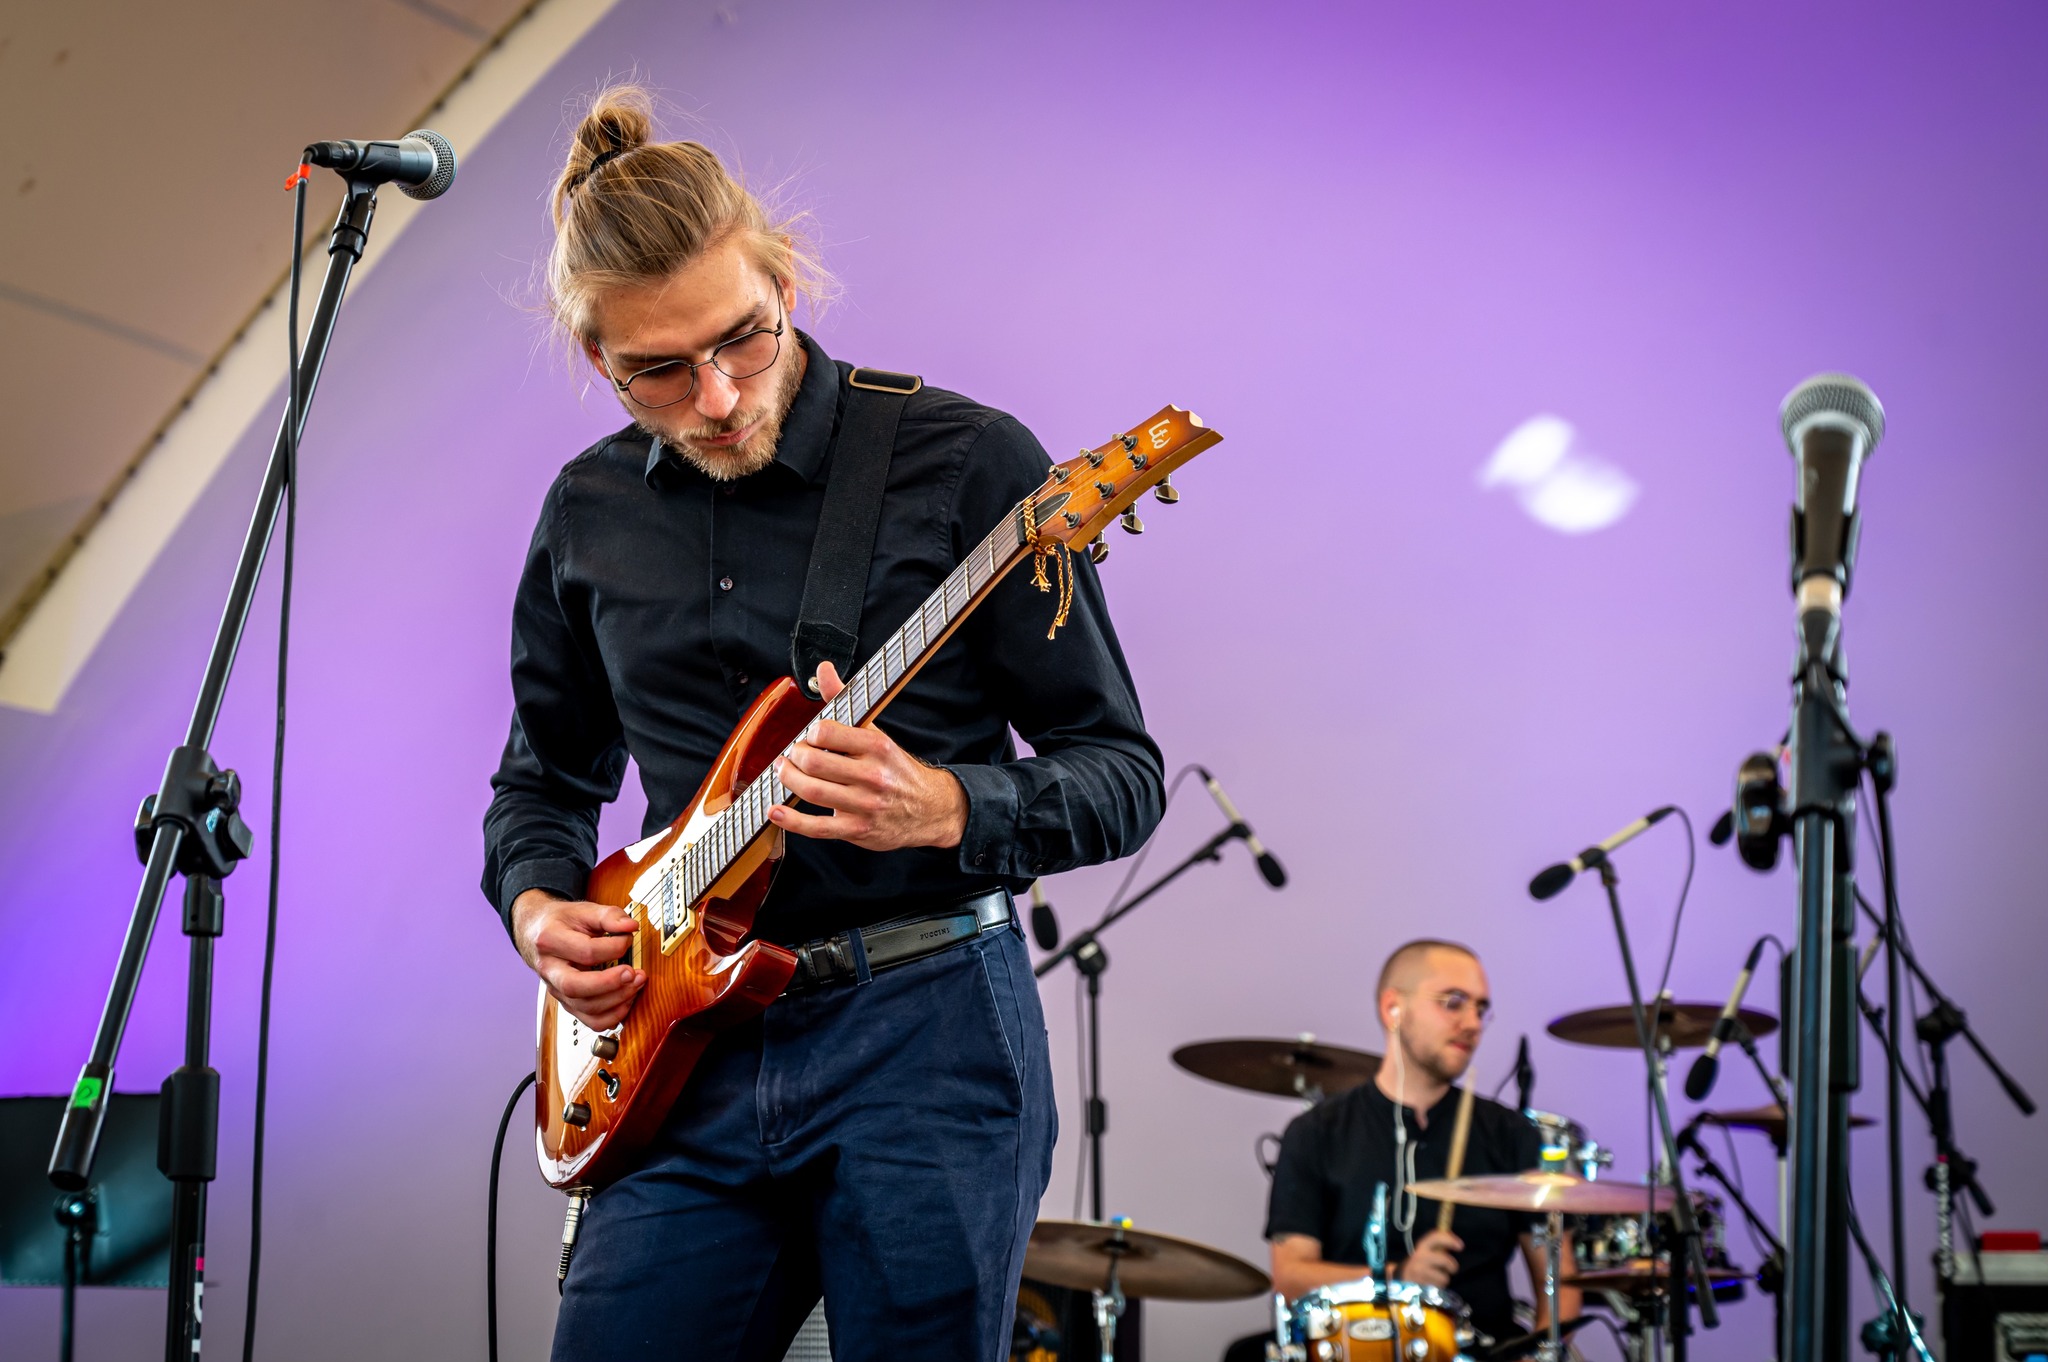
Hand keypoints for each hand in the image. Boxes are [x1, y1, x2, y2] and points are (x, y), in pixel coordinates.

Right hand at [512, 888, 643, 1030]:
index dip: (614, 947)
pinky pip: (590, 1020)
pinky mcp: (567, 1002)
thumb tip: (631, 926)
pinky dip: (612, 1015)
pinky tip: (626, 1000)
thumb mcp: (583, 909)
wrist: (536, 932)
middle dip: (609, 983)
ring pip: (584, 1007)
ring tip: (636, 983)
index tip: (628, 939)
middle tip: (633, 973)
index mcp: (550, 940)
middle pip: (575, 986)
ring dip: (616, 999)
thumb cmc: (561, 922)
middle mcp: (549, 969)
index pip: (585, 951)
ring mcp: (557, 989)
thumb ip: (609, 915)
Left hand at [769, 662, 967, 850]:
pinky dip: (792, 821)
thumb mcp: (877, 732)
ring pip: (812, 792)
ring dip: (789, 780)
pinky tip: (777, 812)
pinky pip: (817, 828)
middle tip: (791, 755)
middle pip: (814, 762)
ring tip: (785, 772)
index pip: (827, 732)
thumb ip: (845, 701)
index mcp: (877, 746)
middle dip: (794, 756)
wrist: (930, 810)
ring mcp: (864, 805)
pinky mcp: (857, 830)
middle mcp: (873, 775)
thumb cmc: (896, 769)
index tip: (808, 736)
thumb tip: (823, 669)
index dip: (809, 733)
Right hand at [1397, 1229, 1462, 1286]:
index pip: (1435, 1237)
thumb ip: (1437, 1247)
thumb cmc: (1417, 1264)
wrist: (1399, 1278)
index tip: (1461, 1246)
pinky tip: (1431, 1284)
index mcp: (1420, 1247)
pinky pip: (1438, 1288)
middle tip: (1452, 1268)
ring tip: (1436, 1278)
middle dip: (1452, 1265)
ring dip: (1443, 1279)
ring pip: (1443, 1277)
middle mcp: (1419, 1258)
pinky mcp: (1420, 1285)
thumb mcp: (1423, 1252)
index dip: (1450, 1240)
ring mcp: (1419, 1273)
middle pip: (1444, 1260)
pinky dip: (1437, 1287)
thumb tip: (1456, 1243)